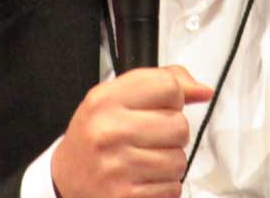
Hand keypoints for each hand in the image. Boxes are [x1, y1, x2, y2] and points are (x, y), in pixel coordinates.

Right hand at [51, 65, 212, 197]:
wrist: (65, 180)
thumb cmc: (96, 134)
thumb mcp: (117, 97)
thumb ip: (161, 83)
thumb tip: (203, 91)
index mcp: (106, 99)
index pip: (168, 86)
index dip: (174, 97)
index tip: (162, 105)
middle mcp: (110, 131)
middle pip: (179, 125)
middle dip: (174, 132)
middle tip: (153, 136)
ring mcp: (118, 166)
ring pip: (180, 160)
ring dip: (171, 161)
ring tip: (147, 158)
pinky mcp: (125, 196)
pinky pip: (172, 188)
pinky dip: (165, 185)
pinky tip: (145, 178)